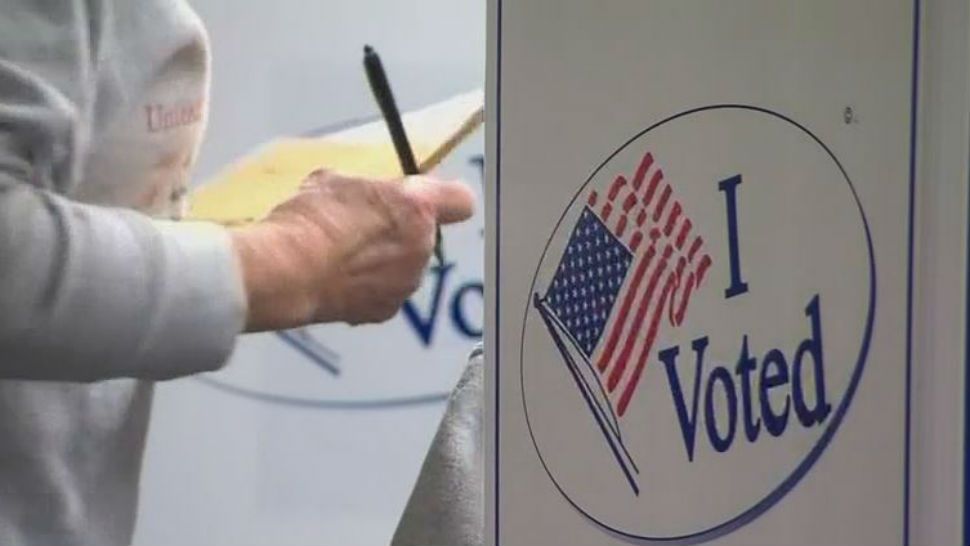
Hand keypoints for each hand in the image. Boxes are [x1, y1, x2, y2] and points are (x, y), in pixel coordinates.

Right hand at [231, 169, 474, 331]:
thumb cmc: (308, 219)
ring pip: (404, 267)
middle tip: (360, 227)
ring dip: (383, 262)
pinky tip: (336, 279)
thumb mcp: (335, 181)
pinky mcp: (385, 311)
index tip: (423, 199)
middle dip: (399, 232)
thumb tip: (365, 197)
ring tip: (341, 257)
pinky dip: (366, 289)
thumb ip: (367, 190)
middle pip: (423, 236)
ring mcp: (405, 284)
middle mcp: (420, 248)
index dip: (444, 199)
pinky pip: (384, 293)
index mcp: (415, 208)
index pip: (460, 200)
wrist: (285, 271)